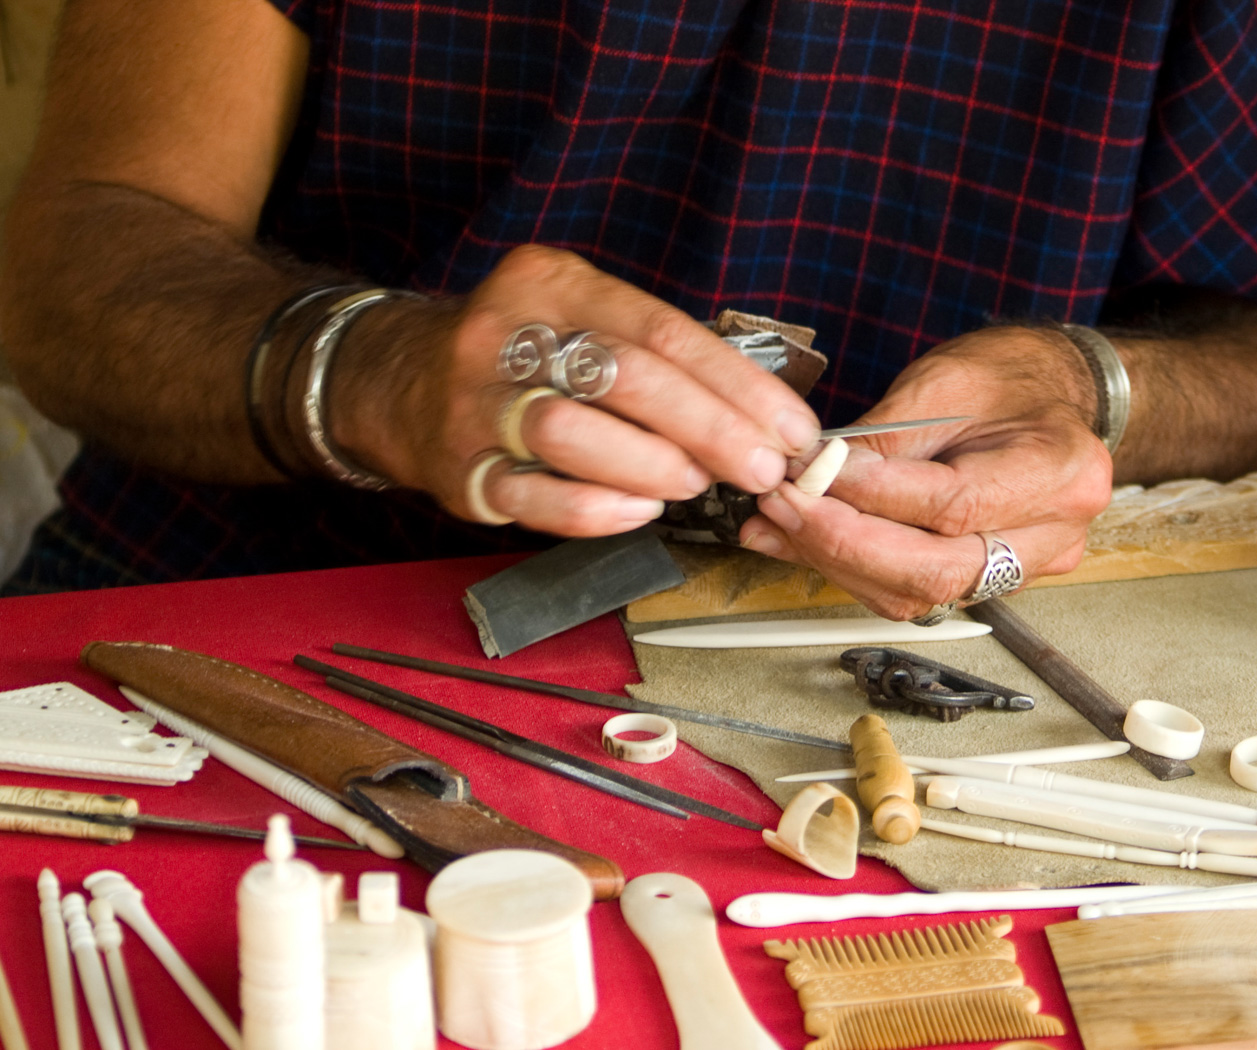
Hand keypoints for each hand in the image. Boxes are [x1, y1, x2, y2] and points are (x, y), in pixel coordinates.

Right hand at [331, 245, 821, 534]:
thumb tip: (758, 417)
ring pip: (572, 433)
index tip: (789, 426)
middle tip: (761, 466)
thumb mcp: (581, 319)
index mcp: (553, 283)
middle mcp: (508, 332)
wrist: (396, 380)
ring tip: (692, 484)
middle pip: (625, 377)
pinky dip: (597, 509)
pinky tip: (639, 511)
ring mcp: (477, 401)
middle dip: (711, 429)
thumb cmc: (524, 355)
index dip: (738, 386)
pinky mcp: (460, 467)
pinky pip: (534, 496)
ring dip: (651, 465)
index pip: (663, 330)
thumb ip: (656, 356)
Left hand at [738, 326, 1113, 620]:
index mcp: (1058, 469)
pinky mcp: (989, 581)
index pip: (951, 504)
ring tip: (780, 523)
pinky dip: (853, 570)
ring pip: (918, 594)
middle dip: (843, 542)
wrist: (1047, 394)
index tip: (811, 473)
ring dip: (837, 562)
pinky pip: (915, 593)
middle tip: (784, 506)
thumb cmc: (1008, 378)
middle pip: (935, 569)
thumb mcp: (944, 383)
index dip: (869, 495)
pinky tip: (805, 543)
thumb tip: (812, 475)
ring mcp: (1025, 566)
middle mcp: (1052, 532)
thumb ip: (882, 440)